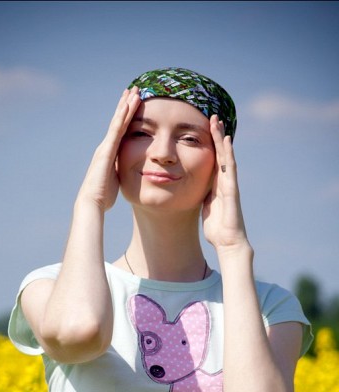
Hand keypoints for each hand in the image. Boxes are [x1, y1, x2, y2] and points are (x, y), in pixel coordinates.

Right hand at [77, 87, 140, 211]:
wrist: (92, 202)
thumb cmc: (103, 196)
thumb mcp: (115, 180)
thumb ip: (119, 172)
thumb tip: (126, 173)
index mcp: (109, 154)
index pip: (120, 131)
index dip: (126, 117)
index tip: (132, 104)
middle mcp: (106, 147)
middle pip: (118, 122)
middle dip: (126, 105)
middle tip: (134, 89)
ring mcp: (106, 147)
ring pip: (118, 121)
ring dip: (126, 105)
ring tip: (134, 90)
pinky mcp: (107, 150)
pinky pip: (116, 130)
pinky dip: (122, 116)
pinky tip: (128, 104)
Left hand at [202, 115, 248, 252]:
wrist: (228, 242)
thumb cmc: (217, 228)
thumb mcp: (205, 207)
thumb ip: (203, 195)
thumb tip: (194, 188)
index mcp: (217, 184)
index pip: (213, 159)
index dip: (210, 144)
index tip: (204, 128)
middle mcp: (225, 181)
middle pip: (221, 153)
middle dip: (216, 135)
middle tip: (212, 115)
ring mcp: (230, 184)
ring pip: (226, 156)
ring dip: (222, 138)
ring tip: (217, 120)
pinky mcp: (232, 190)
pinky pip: (229, 168)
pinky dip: (228, 153)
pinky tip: (226, 140)